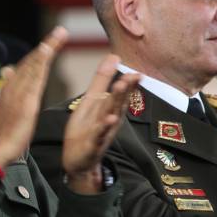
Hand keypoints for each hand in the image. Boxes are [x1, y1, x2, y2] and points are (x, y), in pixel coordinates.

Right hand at [0, 27, 68, 181]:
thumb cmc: (4, 134)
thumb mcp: (7, 109)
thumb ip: (10, 92)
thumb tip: (8, 71)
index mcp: (11, 90)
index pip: (26, 67)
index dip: (39, 54)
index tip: (50, 43)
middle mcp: (14, 87)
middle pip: (31, 62)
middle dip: (46, 45)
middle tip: (60, 31)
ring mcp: (19, 93)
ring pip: (34, 65)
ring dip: (47, 48)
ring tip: (60, 35)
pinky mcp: (25, 101)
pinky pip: (35, 77)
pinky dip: (41, 62)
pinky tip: (48, 51)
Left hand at [61, 54, 139, 193]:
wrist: (79, 159)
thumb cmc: (87, 128)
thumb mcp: (92, 100)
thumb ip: (102, 80)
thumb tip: (113, 56)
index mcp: (109, 108)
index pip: (121, 94)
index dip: (129, 84)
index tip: (137, 73)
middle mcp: (110, 120)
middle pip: (117, 103)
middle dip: (124, 90)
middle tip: (131, 77)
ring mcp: (102, 133)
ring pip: (110, 116)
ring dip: (115, 104)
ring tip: (119, 90)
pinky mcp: (92, 145)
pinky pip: (98, 135)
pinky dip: (103, 128)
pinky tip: (108, 120)